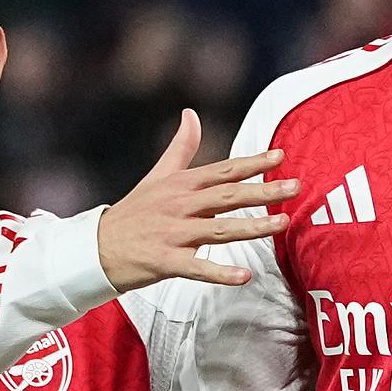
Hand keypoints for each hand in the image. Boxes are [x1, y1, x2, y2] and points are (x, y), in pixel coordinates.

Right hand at [94, 107, 298, 290]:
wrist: (96, 248)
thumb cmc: (133, 212)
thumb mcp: (157, 176)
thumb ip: (181, 147)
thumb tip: (191, 113)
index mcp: (181, 184)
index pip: (223, 170)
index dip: (253, 162)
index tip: (281, 155)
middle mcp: (180, 205)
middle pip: (228, 196)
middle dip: (263, 190)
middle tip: (295, 186)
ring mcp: (173, 233)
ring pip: (219, 229)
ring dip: (252, 227)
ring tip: (282, 223)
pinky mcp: (165, 261)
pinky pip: (197, 268)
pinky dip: (220, 273)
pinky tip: (244, 276)